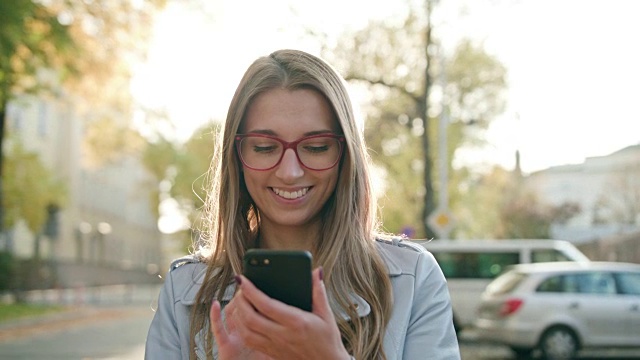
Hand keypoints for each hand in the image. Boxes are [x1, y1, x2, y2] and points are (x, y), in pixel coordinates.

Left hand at [209, 267, 350, 359]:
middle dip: (240, 301)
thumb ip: (318, 292)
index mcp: (296, 322)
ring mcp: (275, 345)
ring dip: (238, 315)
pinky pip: (249, 340)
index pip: (266, 304)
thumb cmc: (327, 340)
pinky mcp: (271, 352)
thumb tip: (316, 272)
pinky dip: (241, 328)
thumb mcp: (326, 315)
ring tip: (239, 301)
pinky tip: (243, 318)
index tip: (243, 279)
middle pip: (250, 318)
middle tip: (239, 288)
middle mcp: (283, 335)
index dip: (251, 291)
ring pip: (246, 331)